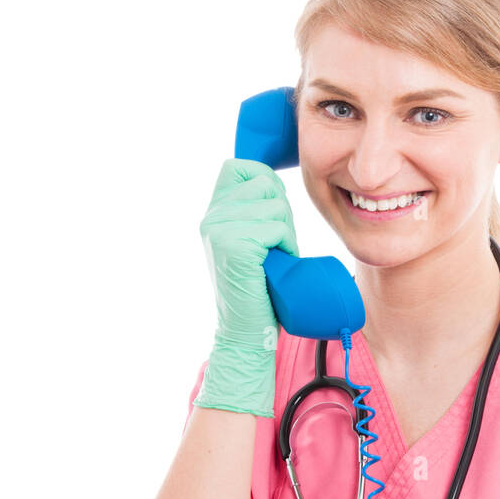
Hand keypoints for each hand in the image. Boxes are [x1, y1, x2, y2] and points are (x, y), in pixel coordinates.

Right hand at [192, 158, 299, 416]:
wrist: (248, 332)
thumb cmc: (260, 290)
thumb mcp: (252, 243)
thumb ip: (252, 214)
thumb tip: (272, 181)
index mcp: (214, 213)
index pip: (240, 166)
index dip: (267, 182)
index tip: (274, 215)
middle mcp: (211, 217)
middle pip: (266, 184)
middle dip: (283, 212)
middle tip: (277, 246)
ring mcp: (220, 229)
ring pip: (276, 205)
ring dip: (287, 232)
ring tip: (276, 258)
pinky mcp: (234, 244)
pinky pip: (277, 227)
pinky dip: (287, 245)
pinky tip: (277, 265)